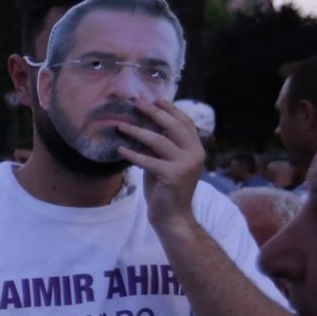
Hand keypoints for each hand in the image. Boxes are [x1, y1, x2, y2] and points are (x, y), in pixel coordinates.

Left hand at [108, 97, 202, 233]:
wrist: (172, 216)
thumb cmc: (166, 189)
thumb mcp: (165, 163)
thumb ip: (161, 147)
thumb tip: (145, 127)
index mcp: (196, 149)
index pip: (185, 123)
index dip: (171, 109)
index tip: (156, 99)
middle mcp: (194, 154)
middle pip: (173, 126)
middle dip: (154, 113)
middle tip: (136, 104)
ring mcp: (185, 165)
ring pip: (158, 141)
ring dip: (137, 131)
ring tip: (120, 126)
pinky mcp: (172, 175)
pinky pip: (148, 160)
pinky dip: (132, 154)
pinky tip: (119, 150)